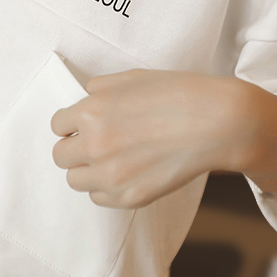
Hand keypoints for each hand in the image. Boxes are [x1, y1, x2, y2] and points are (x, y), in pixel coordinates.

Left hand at [51, 68, 276, 208]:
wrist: (219, 122)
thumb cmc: (180, 94)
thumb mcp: (134, 77)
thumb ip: (101, 87)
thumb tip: (87, 96)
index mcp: (92, 111)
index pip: (57, 125)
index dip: (71, 123)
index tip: (83, 124)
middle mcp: (95, 145)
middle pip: (61, 155)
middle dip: (75, 147)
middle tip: (96, 142)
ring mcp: (112, 175)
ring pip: (75, 181)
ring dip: (87, 170)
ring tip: (110, 160)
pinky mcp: (130, 197)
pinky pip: (99, 198)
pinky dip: (106, 188)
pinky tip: (126, 173)